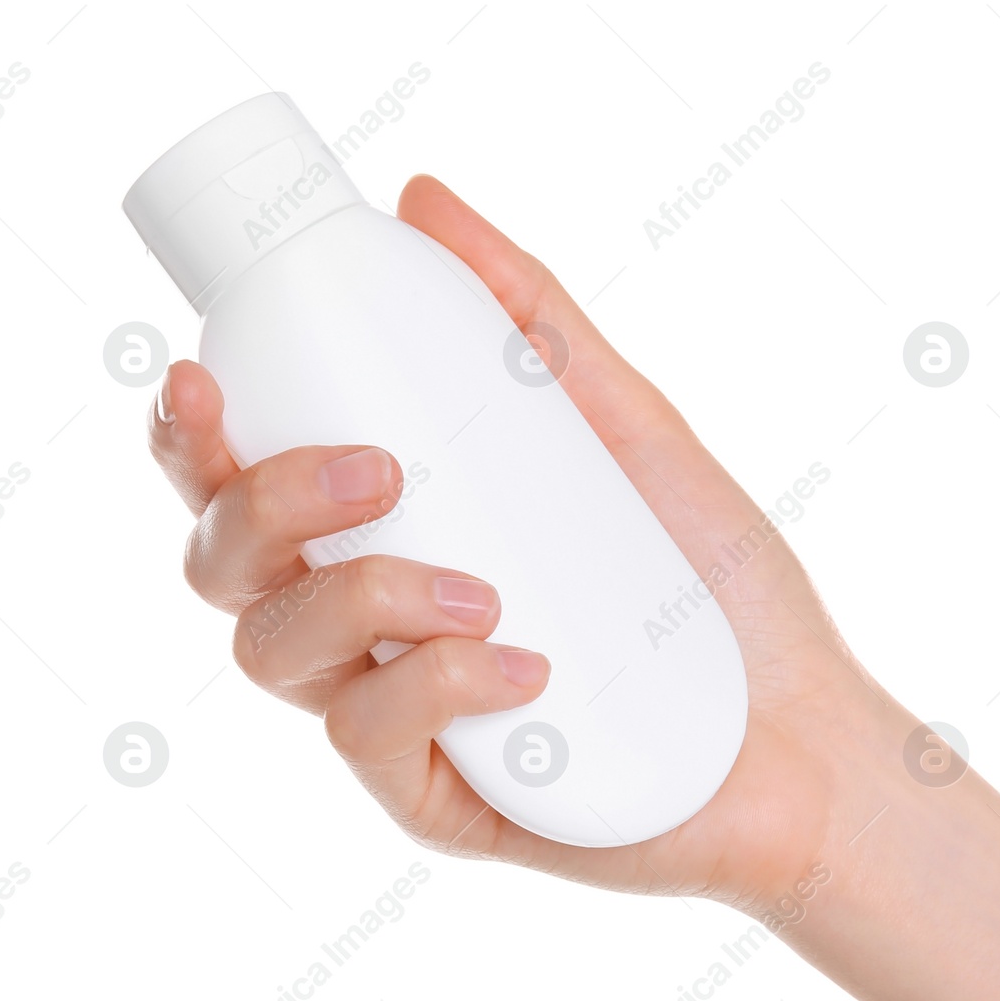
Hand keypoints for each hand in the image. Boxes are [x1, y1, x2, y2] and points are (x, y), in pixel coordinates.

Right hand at [149, 175, 904, 916]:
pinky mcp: (442, 803)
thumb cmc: (715, 585)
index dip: (191, 436)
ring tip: (482, 585)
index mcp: (387, 539)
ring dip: (357, 597)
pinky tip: (528, 663)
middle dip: (266, 503)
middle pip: (225, 568)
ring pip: (274, 655)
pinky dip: (439, 687)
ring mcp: (400, 720)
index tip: (204, 373)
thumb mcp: (626, 430)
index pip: (243, 486)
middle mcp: (371, 629)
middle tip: (382, 470)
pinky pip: (372, 744)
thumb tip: (422, 197)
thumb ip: (533, 322)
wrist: (808, 733)